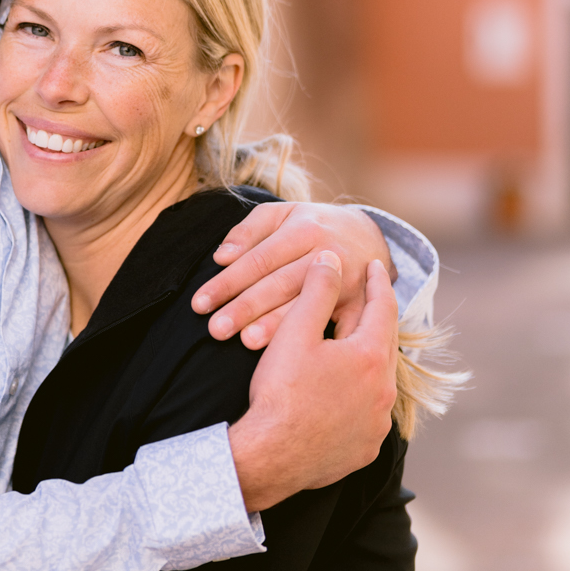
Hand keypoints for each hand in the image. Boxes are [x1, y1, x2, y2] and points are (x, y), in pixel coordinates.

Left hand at [192, 200, 390, 347]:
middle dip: (246, 307)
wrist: (369, 236)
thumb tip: (221, 256)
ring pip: (308, 305)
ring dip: (277, 325)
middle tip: (216, 329)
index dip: (227, 282)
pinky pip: (340, 325)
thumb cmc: (313, 226)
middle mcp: (327, 254)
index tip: (200, 303)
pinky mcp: (361, 304)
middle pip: (280, 283)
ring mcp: (347, 280)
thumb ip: (249, 230)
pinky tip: (299, 356)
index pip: (258, 259)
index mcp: (303, 229)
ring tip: (247, 340)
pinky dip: (322, 341)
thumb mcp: (282, 214)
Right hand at [227, 252, 398, 510]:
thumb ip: (317, 290)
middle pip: (384, 344)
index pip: (383, 307)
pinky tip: (340, 394)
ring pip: (378, 382)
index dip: (377, 282)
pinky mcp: (365, 450)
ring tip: (350, 347)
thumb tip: (332, 259)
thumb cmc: (281, 393)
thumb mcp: (295, 332)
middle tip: (364, 299)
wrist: (270, 457)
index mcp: (372, 357)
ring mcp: (377, 425)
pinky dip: (358, 398)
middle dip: (373, 320)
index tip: (374, 264)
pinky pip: (368, 415)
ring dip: (366, 362)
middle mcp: (384, 392)